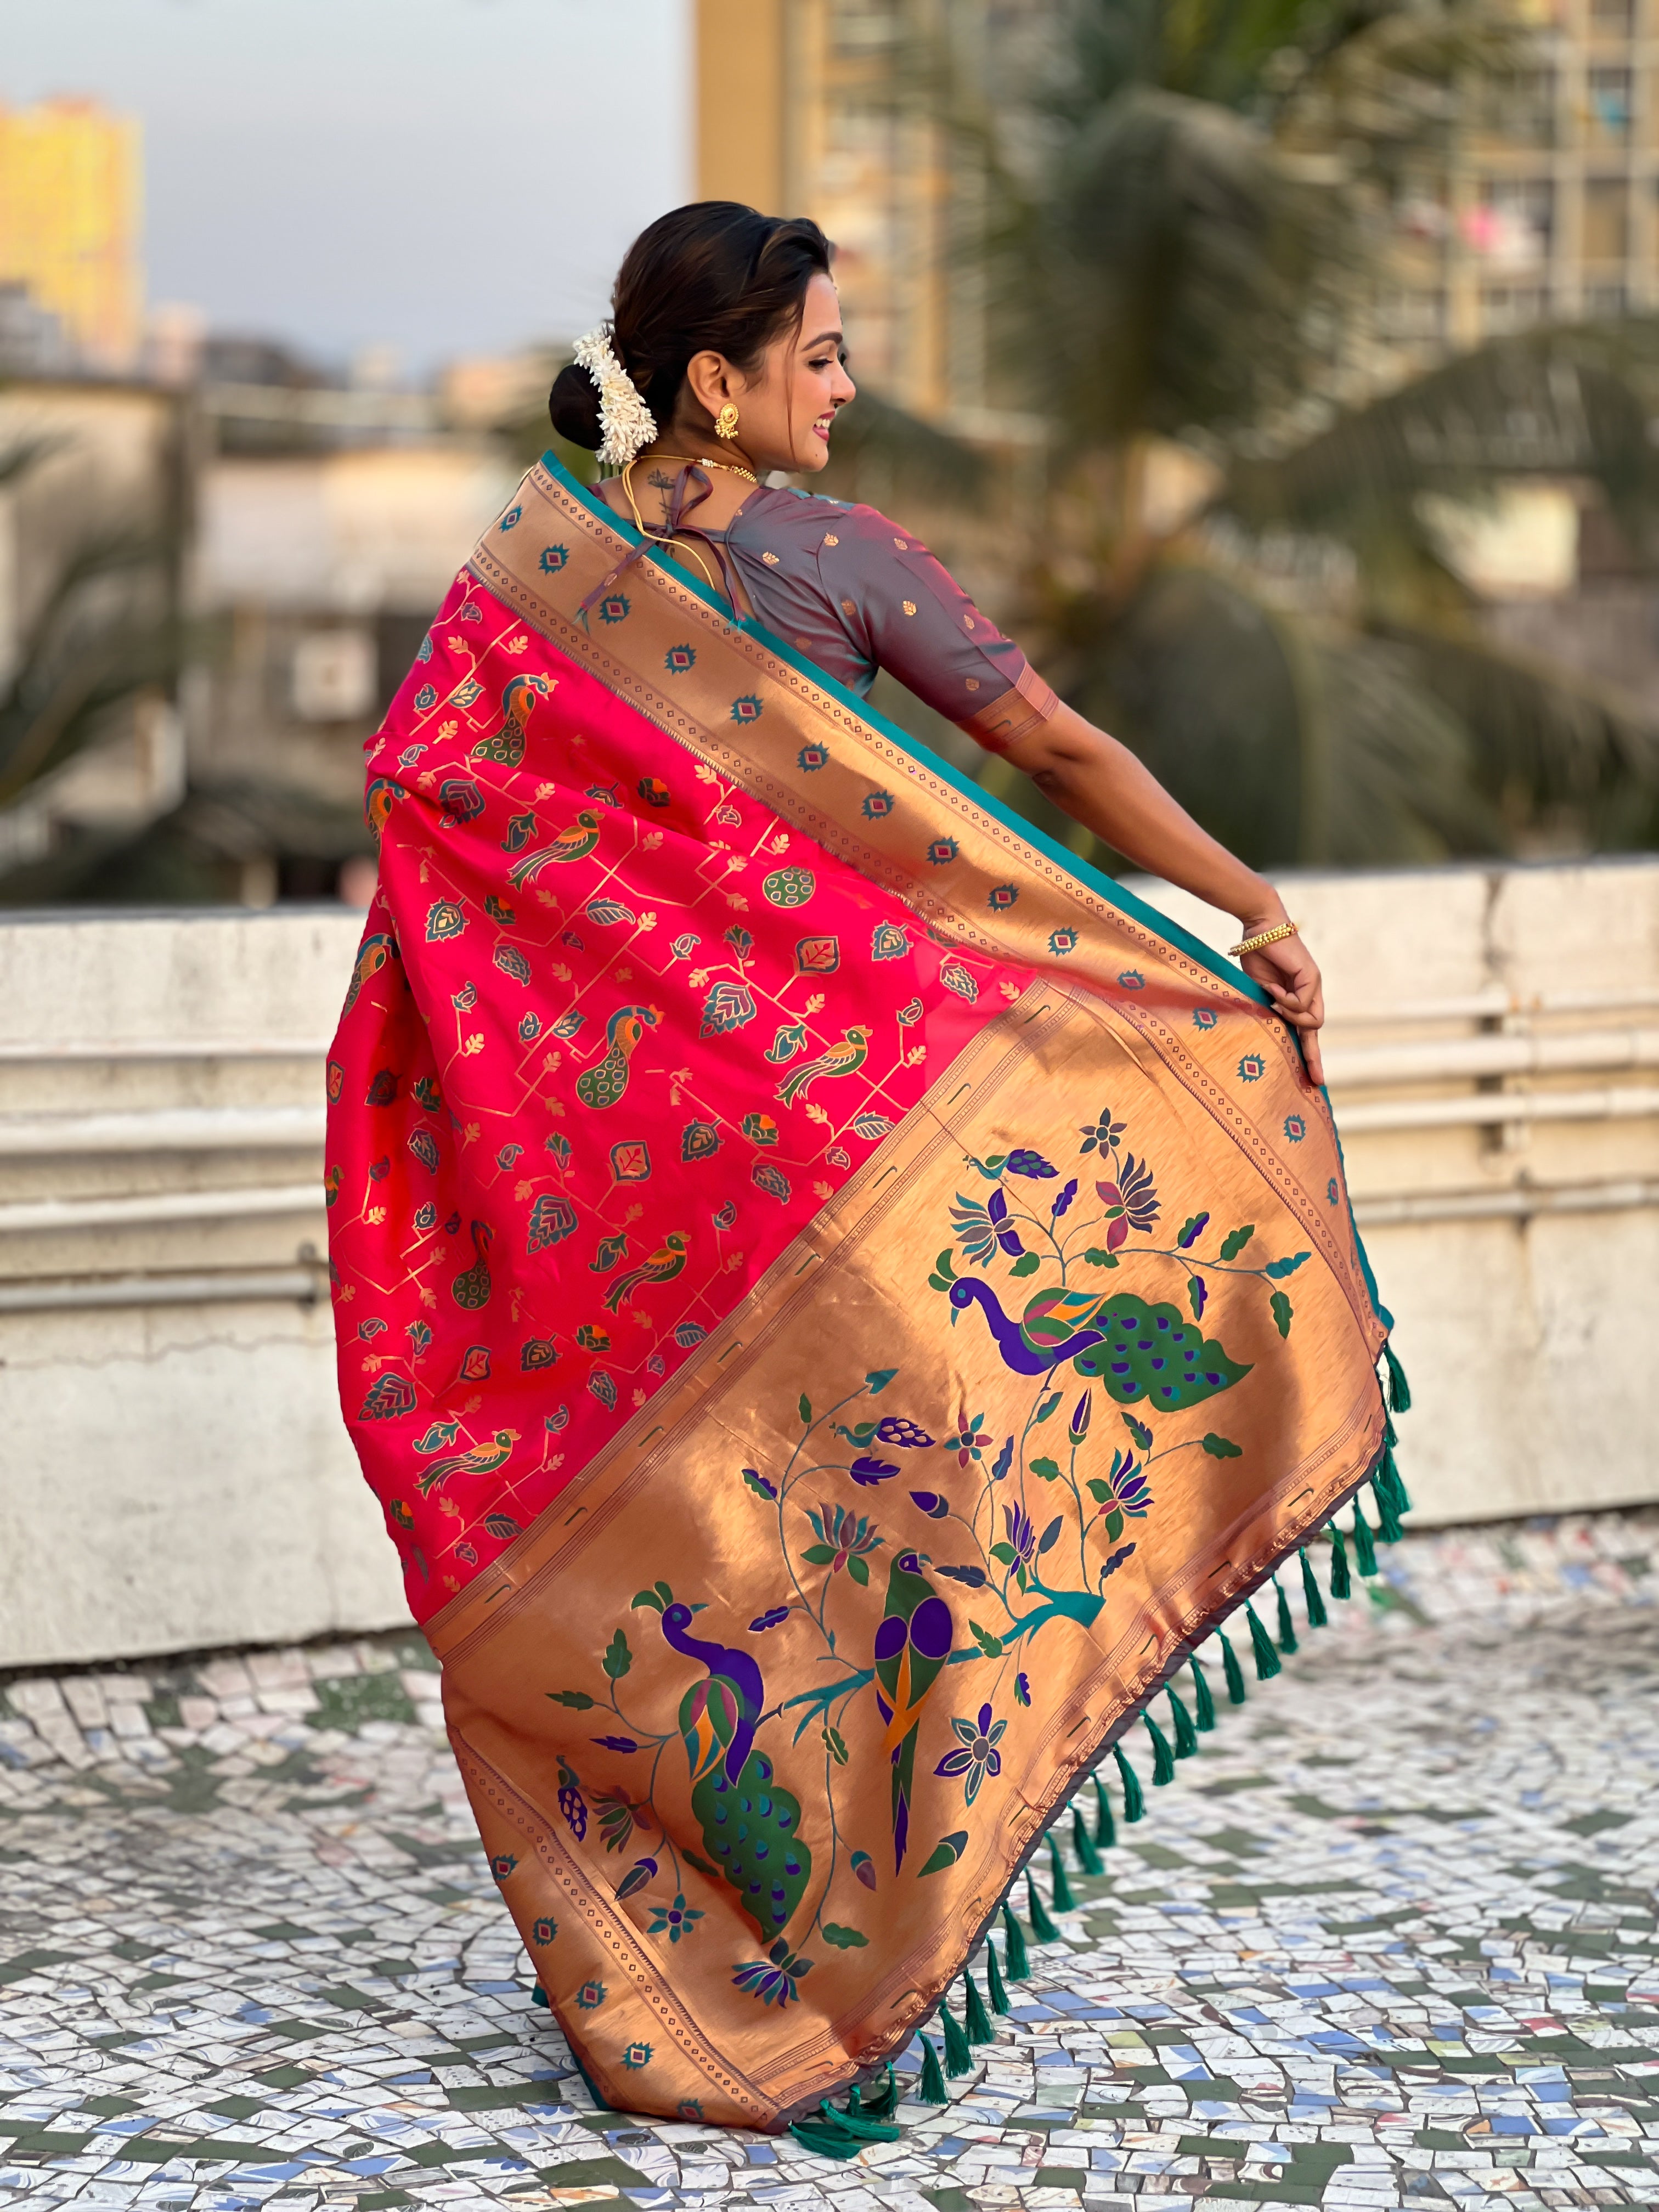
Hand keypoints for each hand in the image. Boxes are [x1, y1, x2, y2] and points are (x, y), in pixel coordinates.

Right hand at [1239, 925, 1324, 1086]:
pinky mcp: (1311, 977)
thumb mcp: (1260, 989)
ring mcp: (1313, 985)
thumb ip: (1269, 1009)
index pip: (1306, 1030)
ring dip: (1289, 1017)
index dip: (1308, 1054)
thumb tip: (1271, 1029)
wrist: (1260, 927)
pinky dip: (1285, 1001)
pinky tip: (1273, 989)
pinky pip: (1302, 1004)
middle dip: (1314, 1057)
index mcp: (1298, 996)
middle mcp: (1310, 992)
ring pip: (1312, 1021)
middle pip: (1316, 1032)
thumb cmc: (1256, 954)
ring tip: (1271, 999)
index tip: (1311, 1078)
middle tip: (1317, 1080)